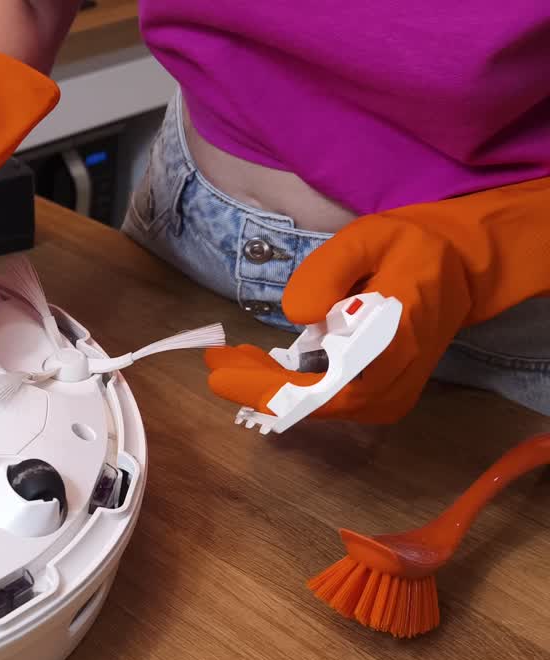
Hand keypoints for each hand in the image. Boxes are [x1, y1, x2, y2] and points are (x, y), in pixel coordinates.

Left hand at [206, 176, 549, 423]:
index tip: (221, 375)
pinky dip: (288, 387)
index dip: (268, 388)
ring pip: (316, 406)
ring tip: (230, 359)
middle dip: (256, 386)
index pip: (324, 383)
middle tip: (215, 360)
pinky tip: (261, 365)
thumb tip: (299, 314)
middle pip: (312, 402)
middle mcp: (393, 381)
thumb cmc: (410, 248)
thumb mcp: (367, 238)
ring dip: (268, 386)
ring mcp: (389, 397)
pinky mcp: (381, 399)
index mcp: (393, 340)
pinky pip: (326, 401)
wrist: (460, 267)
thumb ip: (329, 271)